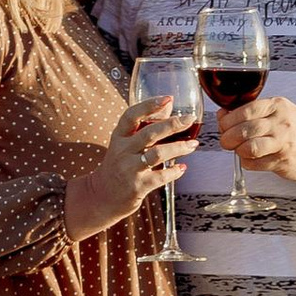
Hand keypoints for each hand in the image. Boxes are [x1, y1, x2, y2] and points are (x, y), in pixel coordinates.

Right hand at [67, 97, 189, 238]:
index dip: (149, 105)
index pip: (131, 115)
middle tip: (189, 119)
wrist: (102, 197)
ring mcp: (129, 169)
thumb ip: (145, 127)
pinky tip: (182, 168)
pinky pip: (161, 177)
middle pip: (149, 133)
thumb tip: (169, 106)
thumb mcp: (126, 145)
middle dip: (172, 124)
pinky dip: (174, 171)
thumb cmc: (119, 166)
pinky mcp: (137, 187)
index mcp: (118, 136)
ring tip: (193, 145)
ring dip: (179, 148)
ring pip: (158, 154)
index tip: (168, 98)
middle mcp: (122, 151)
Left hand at [218, 94, 295, 184]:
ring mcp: (283, 142)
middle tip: (227, 142)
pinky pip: (255, 164)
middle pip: (243, 130)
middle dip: (227, 138)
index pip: (244, 110)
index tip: (223, 125)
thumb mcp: (282, 112)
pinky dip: (247, 163)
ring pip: (247, 147)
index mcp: (277, 106)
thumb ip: (256, 113)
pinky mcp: (283, 161)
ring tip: (239, 151)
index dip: (227, 120)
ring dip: (237, 151)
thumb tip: (224, 115)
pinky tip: (252, 160)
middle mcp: (280, 122)